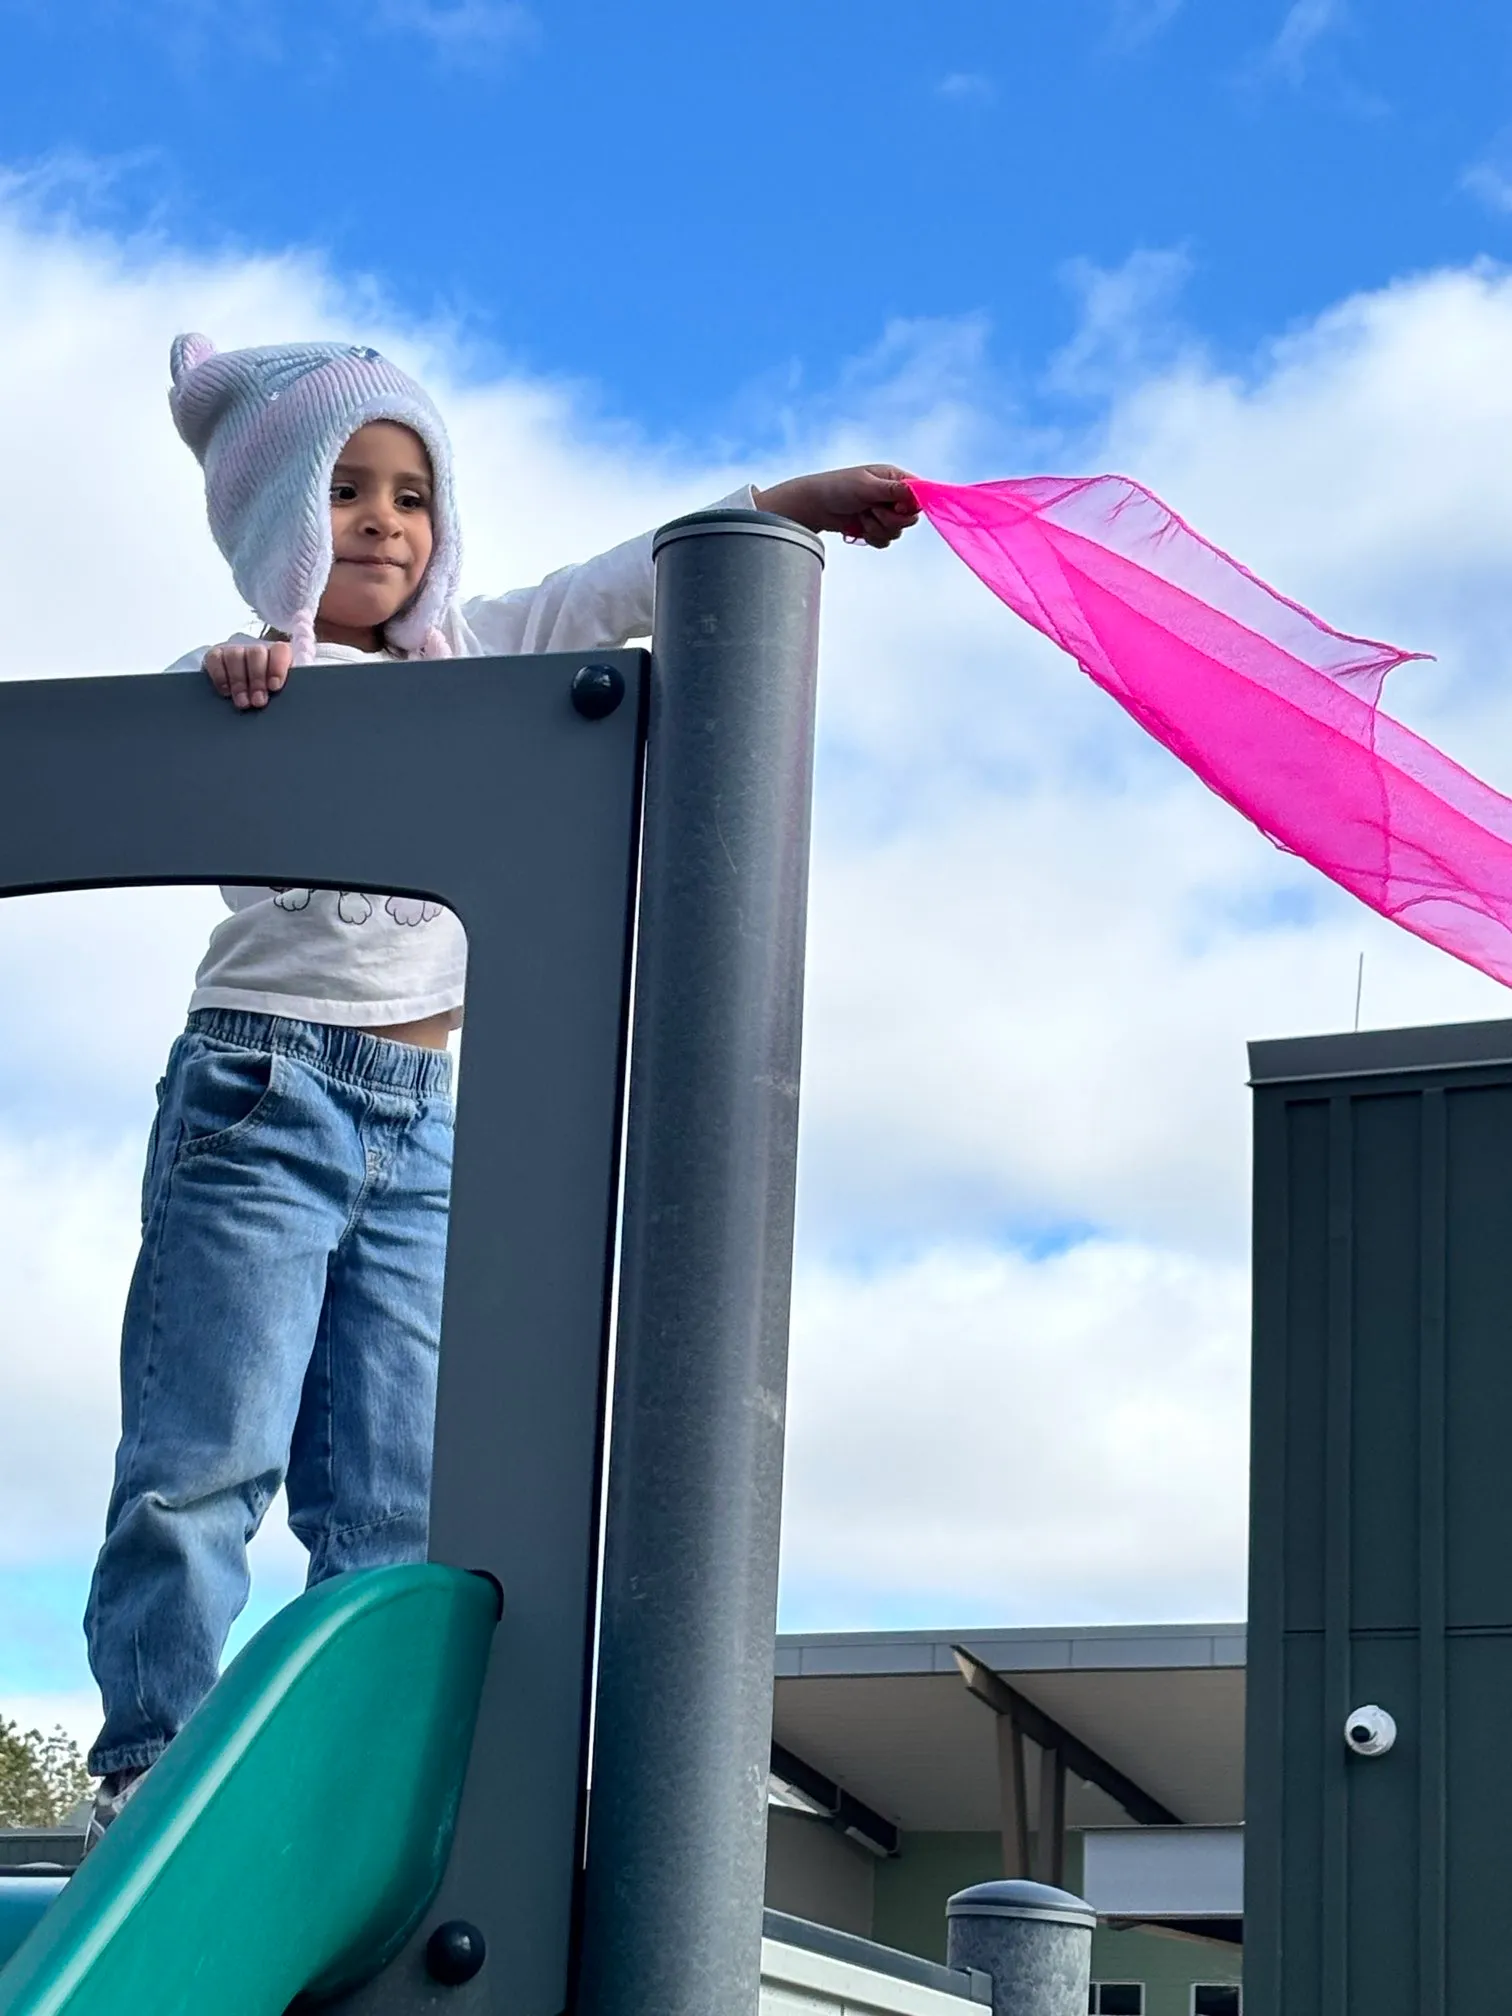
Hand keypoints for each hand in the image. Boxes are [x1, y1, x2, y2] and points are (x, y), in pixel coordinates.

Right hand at [204, 639, 291, 710]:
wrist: (242, 699)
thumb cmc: (269, 698)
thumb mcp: (284, 693)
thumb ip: (291, 690)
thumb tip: (298, 697)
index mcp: (279, 656)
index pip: (281, 650)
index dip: (277, 667)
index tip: (274, 687)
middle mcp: (257, 651)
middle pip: (257, 654)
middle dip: (257, 679)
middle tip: (258, 701)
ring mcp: (236, 651)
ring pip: (235, 655)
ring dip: (239, 681)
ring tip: (243, 702)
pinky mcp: (216, 656)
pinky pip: (215, 659)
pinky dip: (220, 675)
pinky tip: (226, 692)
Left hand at [752, 465, 919, 547]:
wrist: (815, 506)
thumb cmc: (837, 488)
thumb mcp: (866, 487)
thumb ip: (892, 490)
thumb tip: (915, 490)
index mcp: (894, 478)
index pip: (919, 495)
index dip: (911, 505)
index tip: (897, 507)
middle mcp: (893, 496)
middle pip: (910, 518)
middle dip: (891, 520)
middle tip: (872, 511)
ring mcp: (885, 513)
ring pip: (897, 532)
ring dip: (877, 529)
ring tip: (861, 517)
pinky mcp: (875, 528)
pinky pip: (885, 541)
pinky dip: (872, 538)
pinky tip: (859, 528)